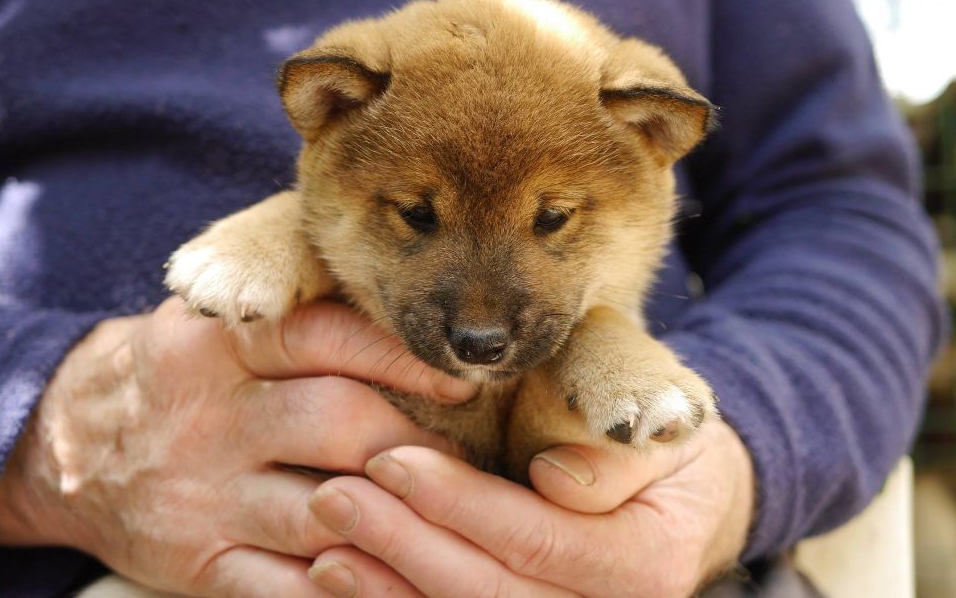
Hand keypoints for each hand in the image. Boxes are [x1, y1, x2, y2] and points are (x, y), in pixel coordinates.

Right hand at [0, 297, 474, 596]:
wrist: (70, 446)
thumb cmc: (177, 372)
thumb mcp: (211, 320)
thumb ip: (291, 311)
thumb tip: (402, 308)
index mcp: (218, 345)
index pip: (323, 338)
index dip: (399, 356)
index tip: (459, 377)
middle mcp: (212, 417)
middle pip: (338, 424)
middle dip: (413, 441)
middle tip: (462, 453)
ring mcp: (205, 498)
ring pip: (327, 513)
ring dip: (399, 517)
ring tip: (450, 515)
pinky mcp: (200, 564)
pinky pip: (289, 590)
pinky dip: (352, 588)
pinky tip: (395, 576)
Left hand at [306, 419, 753, 597]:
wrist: (690, 507)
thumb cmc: (667, 453)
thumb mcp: (666, 432)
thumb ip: (618, 452)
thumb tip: (557, 480)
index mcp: (644, 561)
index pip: (534, 538)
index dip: (457, 504)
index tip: (390, 460)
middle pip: (489, 593)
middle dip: (404, 547)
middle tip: (333, 499)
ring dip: (389, 590)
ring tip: (325, 549)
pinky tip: (347, 581)